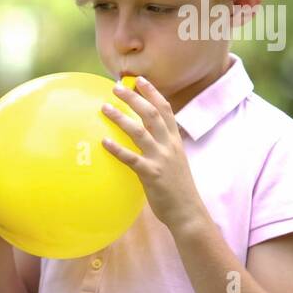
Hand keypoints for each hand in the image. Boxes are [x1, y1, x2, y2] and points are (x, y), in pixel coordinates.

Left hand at [99, 76, 207, 231]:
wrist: (188, 212)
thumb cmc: (177, 188)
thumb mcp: (174, 161)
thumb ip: (162, 146)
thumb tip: (145, 136)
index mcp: (175, 141)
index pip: (165, 109)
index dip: (153, 93)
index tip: (140, 80)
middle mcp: (169, 146)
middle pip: (151, 114)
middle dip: (134, 98)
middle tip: (116, 87)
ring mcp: (161, 159)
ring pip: (139, 131)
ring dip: (120, 118)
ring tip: (104, 108)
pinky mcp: (151, 175)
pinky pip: (131, 158)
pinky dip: (117, 149)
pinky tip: (104, 142)